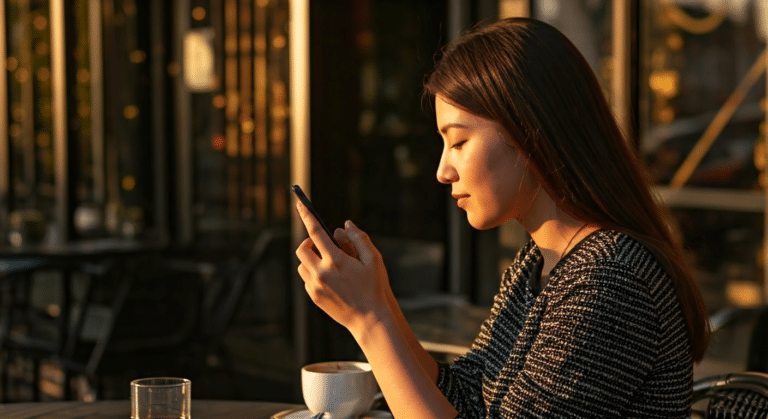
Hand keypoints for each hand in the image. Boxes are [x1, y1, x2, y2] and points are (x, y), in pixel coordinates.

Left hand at [294, 201, 390, 331]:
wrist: (369, 320)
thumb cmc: (374, 287)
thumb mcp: (373, 260)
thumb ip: (359, 239)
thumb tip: (345, 225)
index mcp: (336, 261)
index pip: (316, 232)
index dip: (307, 216)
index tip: (300, 204)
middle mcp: (321, 273)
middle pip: (302, 249)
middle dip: (308, 242)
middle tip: (319, 243)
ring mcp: (315, 287)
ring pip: (302, 265)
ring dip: (311, 259)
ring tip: (327, 263)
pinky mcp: (314, 297)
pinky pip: (306, 279)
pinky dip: (313, 274)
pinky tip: (329, 278)